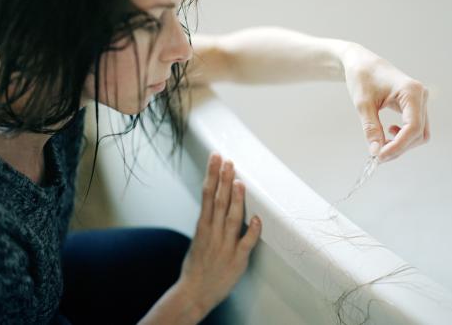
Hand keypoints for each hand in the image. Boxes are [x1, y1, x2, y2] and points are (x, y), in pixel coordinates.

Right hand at [178, 152, 260, 316]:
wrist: (194, 292)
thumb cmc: (197, 265)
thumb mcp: (199, 237)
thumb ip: (208, 219)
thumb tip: (214, 199)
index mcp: (203, 226)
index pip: (207, 194)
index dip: (212, 174)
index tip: (216, 157)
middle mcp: (213, 233)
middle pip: (218, 201)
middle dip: (223, 179)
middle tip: (227, 160)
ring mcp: (225, 246)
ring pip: (231, 219)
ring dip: (236, 200)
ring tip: (239, 182)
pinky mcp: (237, 260)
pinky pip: (246, 244)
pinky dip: (252, 231)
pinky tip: (257, 219)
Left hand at [342, 45, 429, 162]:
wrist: (361, 63)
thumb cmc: (362, 77)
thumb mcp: (363, 104)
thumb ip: (371, 129)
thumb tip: (376, 152)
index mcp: (411, 91)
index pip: (413, 127)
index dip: (398, 146)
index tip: (380, 156)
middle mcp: (421, 95)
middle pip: (419, 133)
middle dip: (399, 147)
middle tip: (377, 155)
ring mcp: (420, 100)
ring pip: (419, 133)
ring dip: (402, 144)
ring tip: (381, 144)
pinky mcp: (415, 105)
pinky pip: (415, 127)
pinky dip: (403, 136)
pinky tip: (388, 133)